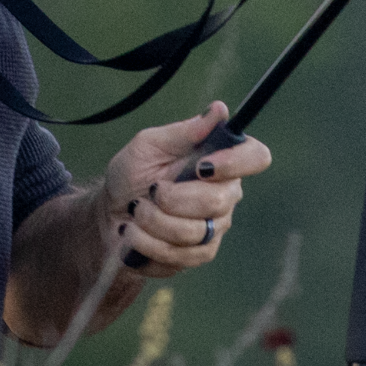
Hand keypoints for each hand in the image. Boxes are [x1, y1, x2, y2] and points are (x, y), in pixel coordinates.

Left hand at [101, 102, 272, 277]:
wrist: (109, 214)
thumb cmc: (132, 173)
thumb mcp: (149, 145)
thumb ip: (184, 131)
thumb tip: (220, 109)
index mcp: (220, 161)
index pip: (255, 157)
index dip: (235, 162)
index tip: (201, 166)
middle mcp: (225, 194)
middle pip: (219, 201)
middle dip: (172, 199)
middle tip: (151, 191)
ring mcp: (214, 227)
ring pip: (195, 233)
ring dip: (153, 222)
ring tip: (135, 212)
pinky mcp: (199, 254)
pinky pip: (181, 256)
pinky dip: (148, 244)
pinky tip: (133, 233)